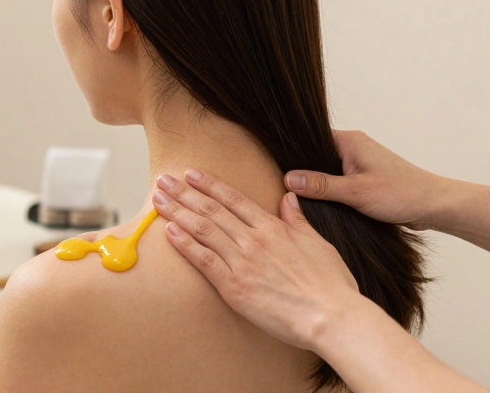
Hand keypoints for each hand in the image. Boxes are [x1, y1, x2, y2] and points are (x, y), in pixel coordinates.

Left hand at [152, 169, 360, 351]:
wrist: (330, 316)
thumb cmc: (330, 283)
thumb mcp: (317, 242)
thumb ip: (298, 219)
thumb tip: (288, 197)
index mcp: (273, 227)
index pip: (234, 199)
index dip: (210, 184)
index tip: (192, 173)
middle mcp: (254, 240)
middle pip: (212, 210)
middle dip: (185, 192)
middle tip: (164, 180)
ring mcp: (242, 262)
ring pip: (203, 230)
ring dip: (178, 212)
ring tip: (159, 200)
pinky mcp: (234, 287)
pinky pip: (203, 261)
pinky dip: (185, 244)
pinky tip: (170, 232)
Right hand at [286, 130, 445, 230]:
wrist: (432, 205)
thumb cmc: (400, 193)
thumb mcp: (355, 191)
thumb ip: (321, 185)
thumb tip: (289, 178)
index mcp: (349, 140)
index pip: (310, 139)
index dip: (294, 153)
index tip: (279, 168)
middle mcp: (354, 147)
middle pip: (317, 155)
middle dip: (306, 172)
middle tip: (289, 189)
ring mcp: (360, 162)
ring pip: (329, 170)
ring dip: (321, 184)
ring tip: (305, 198)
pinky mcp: (366, 177)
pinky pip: (340, 180)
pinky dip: (333, 190)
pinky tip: (326, 203)